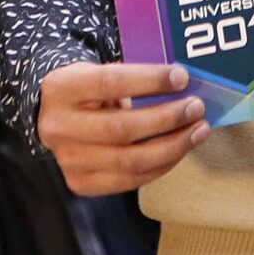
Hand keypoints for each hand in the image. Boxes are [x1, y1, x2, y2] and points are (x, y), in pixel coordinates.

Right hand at [36, 61, 209, 195]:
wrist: (56, 116)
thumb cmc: (90, 89)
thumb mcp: (101, 71)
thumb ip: (134, 77)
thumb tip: (185, 86)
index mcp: (62, 88)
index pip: (110, 82)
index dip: (149, 81)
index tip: (182, 78)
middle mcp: (59, 127)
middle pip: (122, 128)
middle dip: (167, 119)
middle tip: (196, 108)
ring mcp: (68, 160)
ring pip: (129, 160)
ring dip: (172, 147)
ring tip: (198, 131)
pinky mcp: (80, 183)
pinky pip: (129, 180)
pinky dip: (162, 166)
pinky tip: (180, 150)